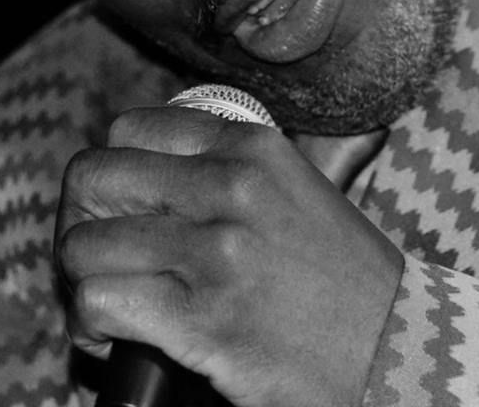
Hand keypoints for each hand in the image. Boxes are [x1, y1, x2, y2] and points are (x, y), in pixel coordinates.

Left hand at [54, 105, 402, 406]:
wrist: (397, 350)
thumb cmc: (343, 275)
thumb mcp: (294, 187)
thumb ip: (229, 165)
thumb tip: (146, 167)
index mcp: (249, 147)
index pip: (129, 129)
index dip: (110, 170)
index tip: (116, 205)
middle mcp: (229, 187)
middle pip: (94, 176)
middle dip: (81, 217)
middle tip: (98, 250)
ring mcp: (216, 253)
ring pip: (84, 244)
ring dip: (81, 276)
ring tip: (105, 297)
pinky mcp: (203, 321)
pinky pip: (98, 301)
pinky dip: (90, 322)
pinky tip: (111, 335)